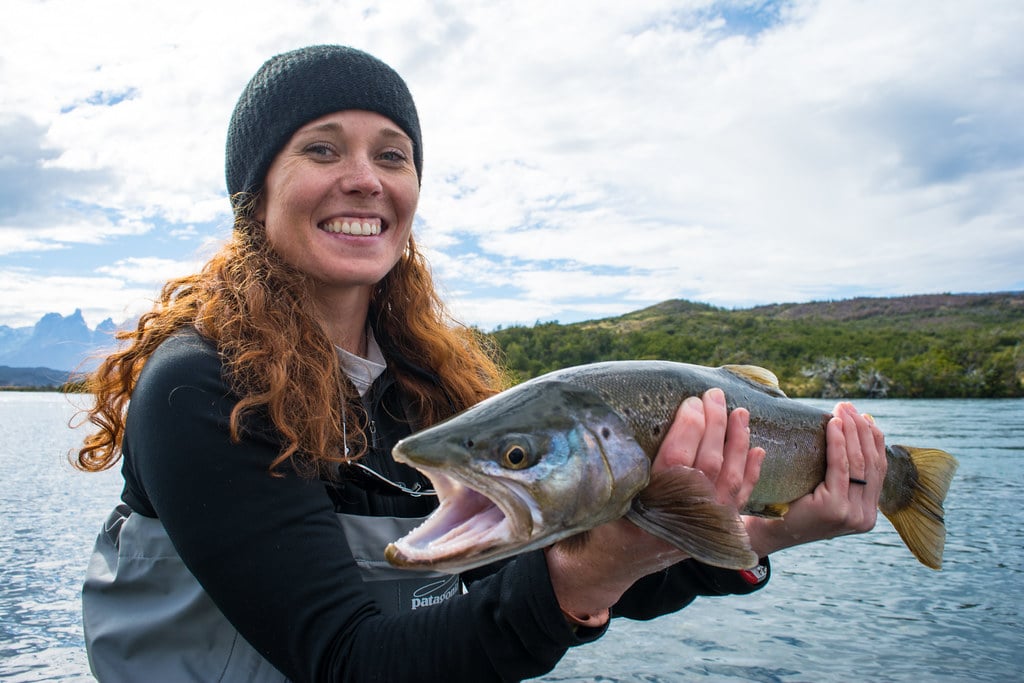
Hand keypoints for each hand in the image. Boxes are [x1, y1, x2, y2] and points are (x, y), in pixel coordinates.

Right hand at [544, 388, 764, 625]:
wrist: (608, 565)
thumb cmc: (599, 522)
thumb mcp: (601, 494)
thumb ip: (619, 466)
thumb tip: (624, 415)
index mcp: (647, 510)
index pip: (677, 461)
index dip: (689, 428)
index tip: (691, 401)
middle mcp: (678, 521)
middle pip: (707, 465)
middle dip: (715, 425)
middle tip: (714, 396)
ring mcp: (700, 529)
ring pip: (729, 480)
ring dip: (737, 443)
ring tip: (740, 412)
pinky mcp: (711, 532)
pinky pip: (739, 500)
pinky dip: (750, 474)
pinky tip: (757, 450)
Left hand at [744, 402, 886, 555]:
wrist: (766, 531)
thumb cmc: (790, 505)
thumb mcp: (824, 491)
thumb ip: (841, 474)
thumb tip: (846, 428)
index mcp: (866, 512)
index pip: (878, 469)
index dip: (874, 440)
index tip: (864, 416)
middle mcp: (865, 516)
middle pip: (871, 463)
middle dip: (862, 430)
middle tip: (848, 406)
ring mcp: (852, 514)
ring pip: (858, 463)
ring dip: (852, 431)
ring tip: (842, 410)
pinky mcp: (835, 509)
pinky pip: (840, 467)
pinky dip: (838, 443)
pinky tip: (833, 425)